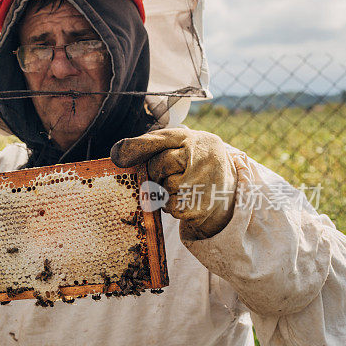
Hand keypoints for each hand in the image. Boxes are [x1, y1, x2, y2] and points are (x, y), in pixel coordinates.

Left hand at [110, 128, 237, 239]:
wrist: (229, 185)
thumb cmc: (193, 160)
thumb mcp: (177, 144)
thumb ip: (149, 144)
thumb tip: (116, 155)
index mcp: (193, 139)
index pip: (162, 140)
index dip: (139, 147)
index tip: (117, 156)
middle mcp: (202, 157)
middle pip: (158, 166)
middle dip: (157, 171)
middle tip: (172, 170)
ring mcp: (203, 182)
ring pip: (163, 188)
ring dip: (165, 190)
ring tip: (182, 183)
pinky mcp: (201, 205)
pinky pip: (170, 206)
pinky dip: (171, 205)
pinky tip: (185, 197)